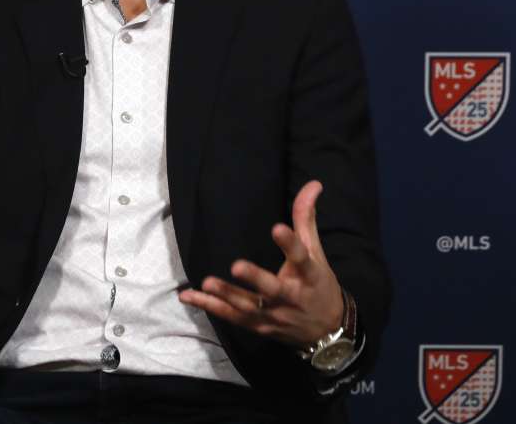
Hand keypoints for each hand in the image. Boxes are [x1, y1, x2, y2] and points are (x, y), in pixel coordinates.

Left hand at [178, 180, 342, 347]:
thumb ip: (306, 219)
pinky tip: (188, 296)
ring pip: (248, 307)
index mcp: (309, 275)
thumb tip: (312, 184)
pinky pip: (232, 317)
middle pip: (273, 289)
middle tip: (236, 265)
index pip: (301, 257)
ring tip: (206, 283)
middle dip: (255, 278)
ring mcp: (274, 315)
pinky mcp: (258, 326)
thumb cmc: (318, 285)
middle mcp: (291, 297)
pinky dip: (210, 307)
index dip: (290, 243)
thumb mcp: (316, 253)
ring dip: (227, 296)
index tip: (277, 228)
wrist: (327, 331)